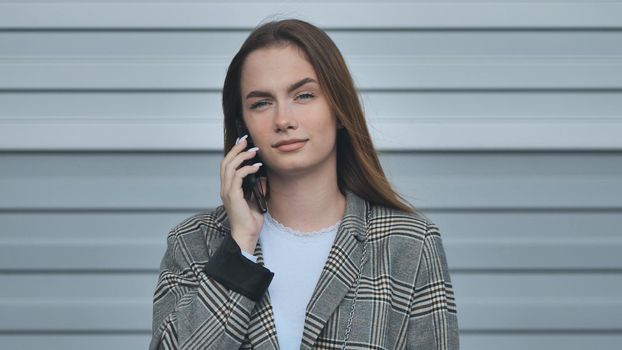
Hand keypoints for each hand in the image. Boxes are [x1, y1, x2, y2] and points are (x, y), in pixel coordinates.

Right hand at [219, 135, 266, 252]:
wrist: (247, 234)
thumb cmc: (250, 220)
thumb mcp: (255, 200)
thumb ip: (257, 188)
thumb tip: (262, 177)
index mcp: (228, 188)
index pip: (227, 165)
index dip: (234, 153)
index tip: (243, 143)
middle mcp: (225, 188)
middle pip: (226, 162)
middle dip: (236, 149)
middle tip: (246, 141)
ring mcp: (227, 191)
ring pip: (230, 166)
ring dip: (242, 156)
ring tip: (253, 151)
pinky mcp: (232, 195)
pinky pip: (237, 176)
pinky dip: (247, 169)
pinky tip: (256, 167)